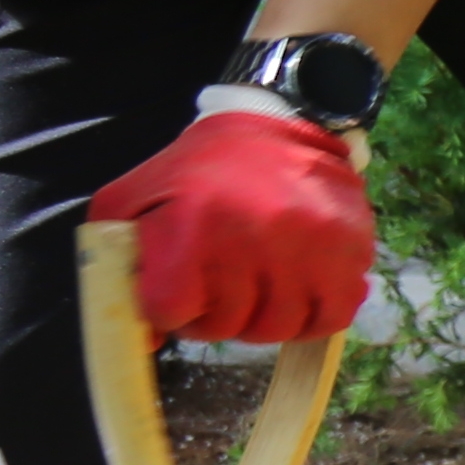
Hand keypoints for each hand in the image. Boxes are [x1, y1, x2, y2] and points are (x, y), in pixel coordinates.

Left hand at [89, 111, 371, 344]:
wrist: (273, 123)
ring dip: (264, 320)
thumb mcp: (132, 200)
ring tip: (257, 292)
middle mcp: (250, 236)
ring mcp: (306, 244)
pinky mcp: (349, 247)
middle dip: (216, 318)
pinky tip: (298, 296)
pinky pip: (333, 315)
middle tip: (217, 292)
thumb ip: (115, 266)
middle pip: (227, 326)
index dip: (168, 312)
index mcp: (189, 225)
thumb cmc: (196, 171)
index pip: (170, 311)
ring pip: (280, 328)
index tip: (175, 295)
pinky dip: (314, 318)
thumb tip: (145, 341)